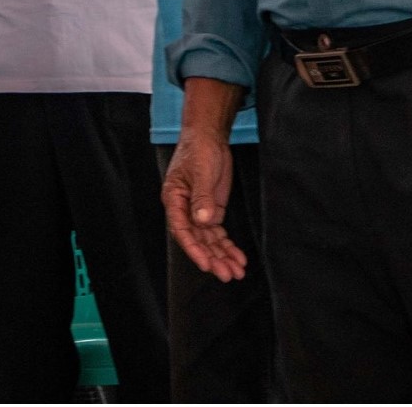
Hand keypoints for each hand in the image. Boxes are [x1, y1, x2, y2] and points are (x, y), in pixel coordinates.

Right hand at [163, 129, 246, 280]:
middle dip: (212, 258)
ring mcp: (198, 211)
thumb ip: (202, 197)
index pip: (181, 230)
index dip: (193, 249)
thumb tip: (203, 220)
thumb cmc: (198, 150)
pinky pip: (218, 234)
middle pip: (197, 240)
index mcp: (174, 199)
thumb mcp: (200, 171)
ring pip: (208, 240)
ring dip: (222, 256)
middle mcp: (184, 209)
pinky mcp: (211, 210)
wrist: (208, 137)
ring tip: (236, 271)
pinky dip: (228, 246)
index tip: (207, 264)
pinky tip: (238, 257)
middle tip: (227, 274)